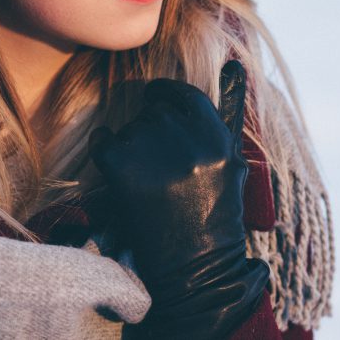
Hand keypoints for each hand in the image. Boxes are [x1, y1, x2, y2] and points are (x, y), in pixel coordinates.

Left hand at [88, 61, 268, 338]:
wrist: (194, 273)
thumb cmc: (215, 221)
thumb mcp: (232, 167)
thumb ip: (226, 118)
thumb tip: (236, 65)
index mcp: (217, 140)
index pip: (185, 95)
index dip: (167, 94)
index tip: (155, 97)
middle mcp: (188, 142)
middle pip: (155, 110)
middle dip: (150, 125)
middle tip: (153, 157)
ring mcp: (154, 155)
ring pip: (130, 127)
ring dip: (132, 144)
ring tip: (147, 180)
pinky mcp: (122, 169)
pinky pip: (103, 140)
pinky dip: (104, 149)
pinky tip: (115, 169)